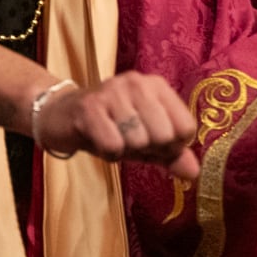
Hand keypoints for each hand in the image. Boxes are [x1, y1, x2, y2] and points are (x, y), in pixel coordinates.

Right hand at [34, 71, 201, 179]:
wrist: (61, 116)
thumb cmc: (111, 127)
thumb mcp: (146, 141)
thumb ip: (172, 154)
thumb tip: (194, 174)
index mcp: (157, 86)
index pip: (186, 127)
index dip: (172, 146)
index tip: (154, 143)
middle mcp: (137, 82)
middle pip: (164, 135)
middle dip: (148, 149)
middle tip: (129, 140)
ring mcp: (113, 92)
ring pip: (138, 141)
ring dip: (125, 150)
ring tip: (113, 137)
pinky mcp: (89, 107)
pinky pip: (113, 146)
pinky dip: (107, 154)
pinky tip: (99, 140)